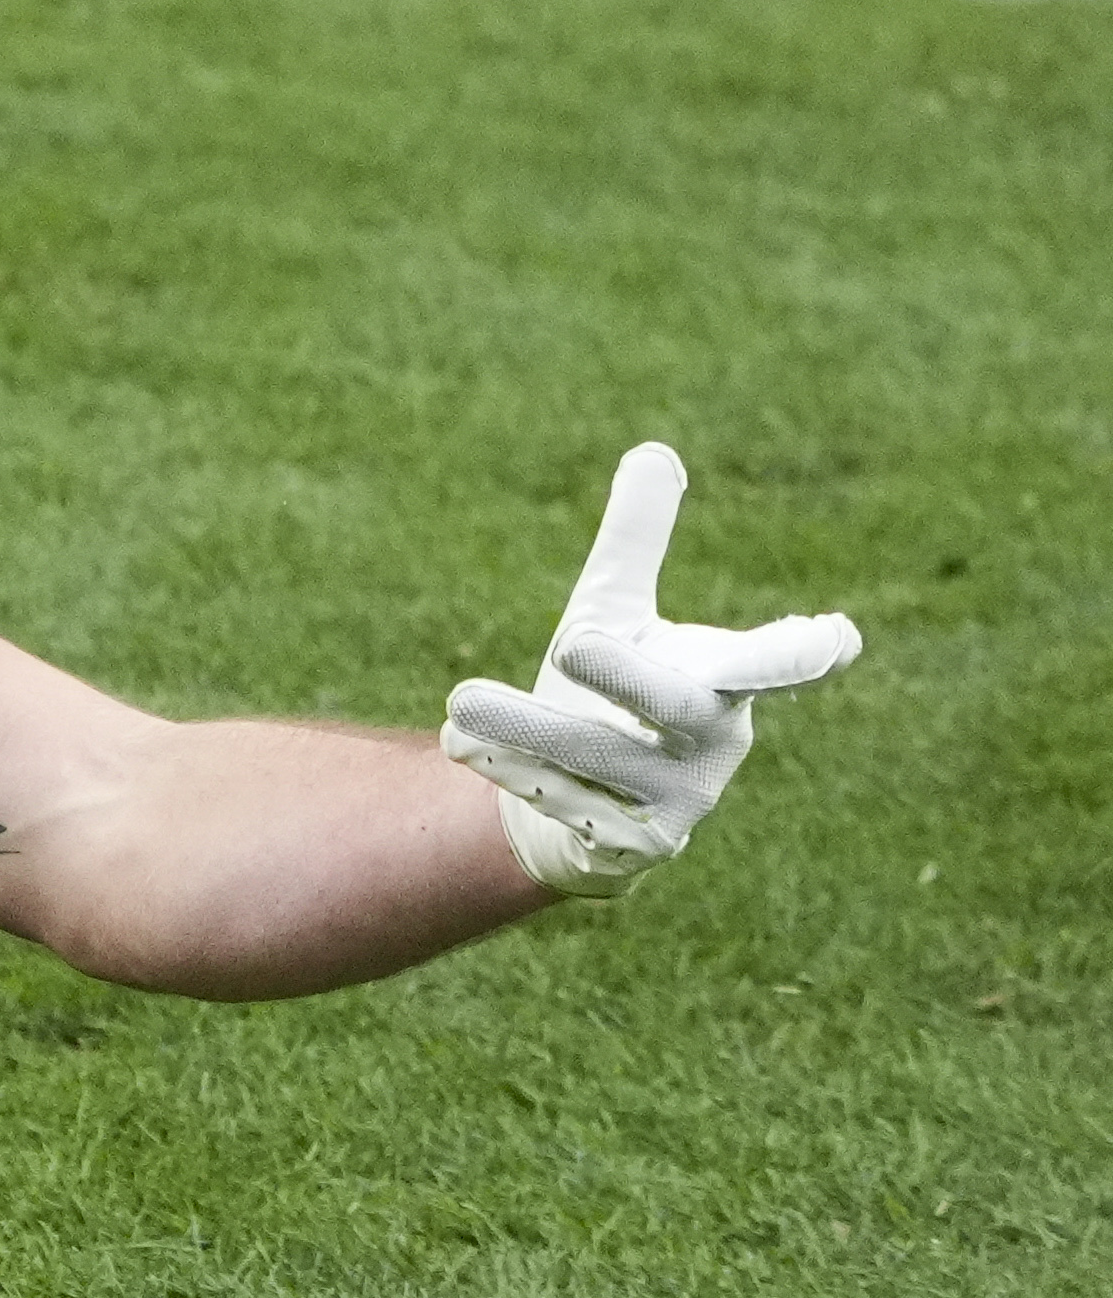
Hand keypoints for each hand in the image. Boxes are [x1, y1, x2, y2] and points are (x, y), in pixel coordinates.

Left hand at [439, 445, 856, 900]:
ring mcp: (676, 802)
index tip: (838, 636)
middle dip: (629, 676)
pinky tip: (460, 744)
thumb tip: (654, 451)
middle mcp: (712, 742)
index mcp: (724, 680)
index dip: (805, 652)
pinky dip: (509, 770)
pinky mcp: (628, 847)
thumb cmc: (612, 694)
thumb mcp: (618, 614)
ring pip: (597, 759)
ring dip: (527, 728)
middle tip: (573, 637)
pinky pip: (563, 803)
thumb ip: (635, 544)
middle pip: (676, 706)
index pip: (777, 663)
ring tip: (458, 700)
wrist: (574, 812)